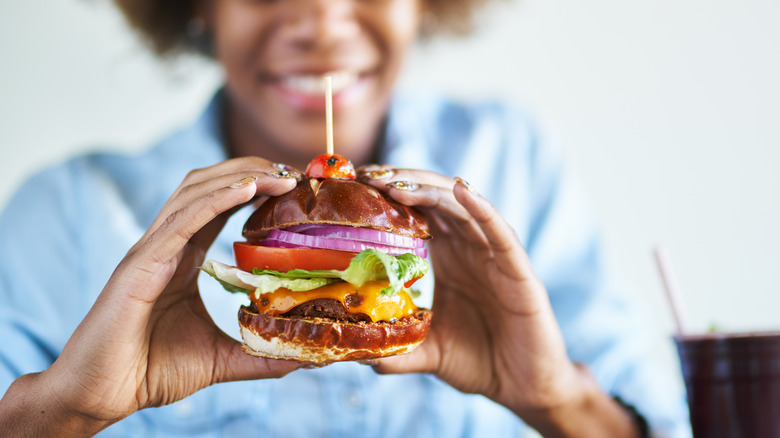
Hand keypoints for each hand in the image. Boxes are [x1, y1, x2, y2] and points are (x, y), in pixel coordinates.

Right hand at [3, 158, 302, 434]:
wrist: (101, 395)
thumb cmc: (151, 372)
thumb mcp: (220, 359)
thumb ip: (257, 354)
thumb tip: (299, 359)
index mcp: (182, 256)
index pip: (221, 205)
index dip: (256, 188)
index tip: (295, 186)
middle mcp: (167, 244)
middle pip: (210, 186)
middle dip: (252, 170)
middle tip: (295, 173)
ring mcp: (152, 250)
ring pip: (195, 192)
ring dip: (240, 176)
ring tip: (281, 174)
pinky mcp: (141, 264)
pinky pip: (181, 220)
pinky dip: (215, 199)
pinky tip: (247, 187)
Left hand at [359, 167, 637, 436]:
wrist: (524, 388)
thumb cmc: (479, 361)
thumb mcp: (427, 352)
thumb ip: (395, 349)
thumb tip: (357, 355)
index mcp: (449, 256)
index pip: (417, 211)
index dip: (389, 195)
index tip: (356, 184)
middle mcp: (471, 247)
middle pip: (435, 199)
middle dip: (402, 183)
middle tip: (368, 177)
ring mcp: (496, 255)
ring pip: (462, 208)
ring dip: (430, 191)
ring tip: (396, 185)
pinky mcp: (519, 270)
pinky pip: (500, 232)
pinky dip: (482, 208)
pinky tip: (462, 189)